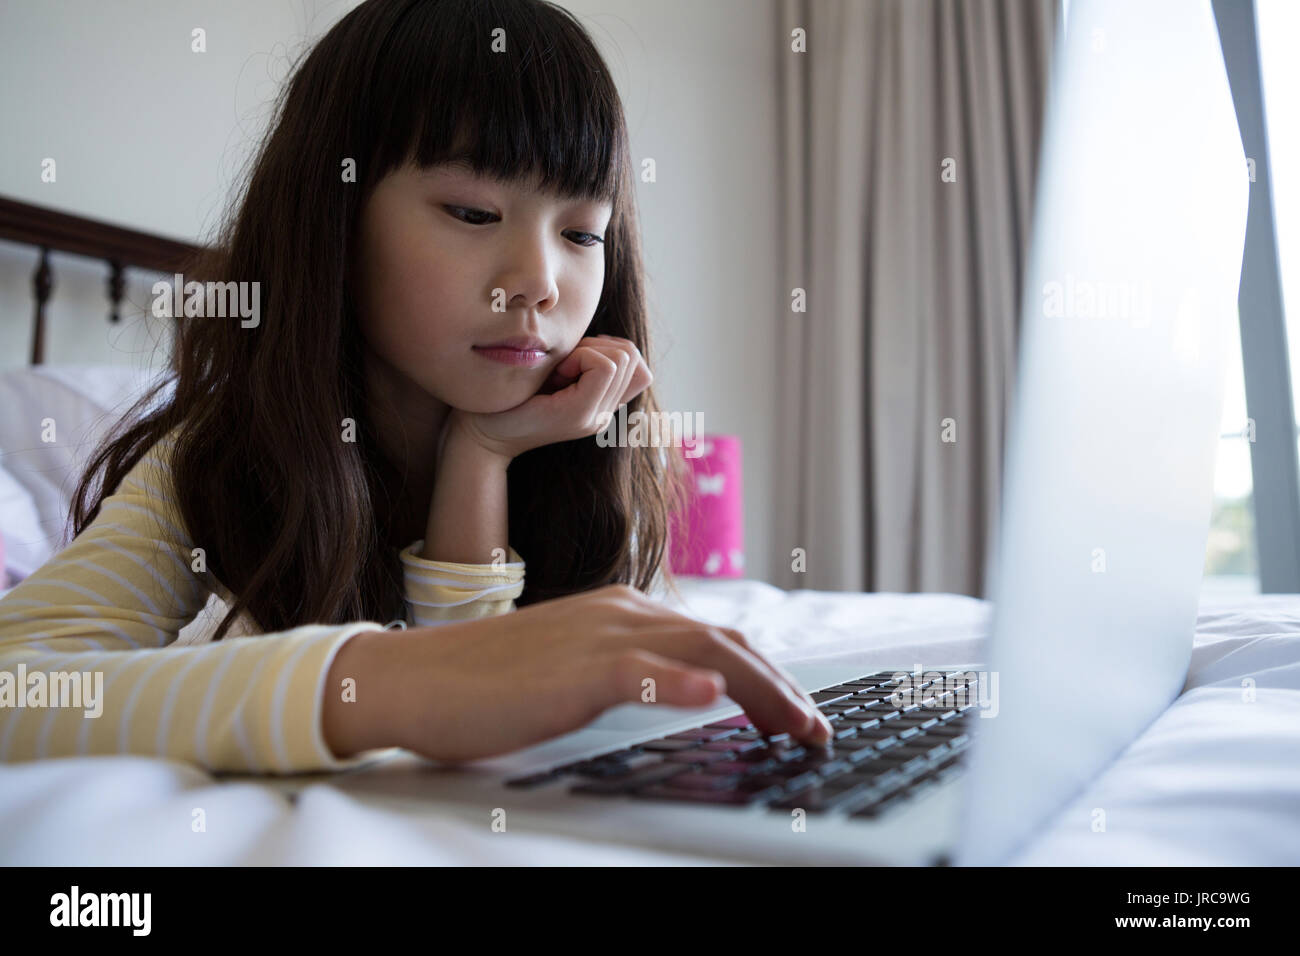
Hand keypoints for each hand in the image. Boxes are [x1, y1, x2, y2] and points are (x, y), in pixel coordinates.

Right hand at [359, 584, 833, 762]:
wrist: (413, 678)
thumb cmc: (487, 682)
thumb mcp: (574, 668)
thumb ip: (627, 670)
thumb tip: (680, 688)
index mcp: (623, 612)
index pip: (714, 637)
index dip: (766, 675)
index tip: (796, 713)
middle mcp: (620, 614)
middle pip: (724, 641)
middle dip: (780, 686)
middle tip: (814, 730)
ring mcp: (598, 637)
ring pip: (701, 652)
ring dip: (760, 690)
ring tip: (795, 725)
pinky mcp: (570, 671)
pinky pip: (638, 672)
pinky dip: (681, 684)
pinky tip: (711, 700)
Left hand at [450, 334, 652, 459]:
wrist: (481, 434)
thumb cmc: (506, 398)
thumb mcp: (550, 373)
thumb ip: (578, 362)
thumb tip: (602, 339)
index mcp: (599, 406)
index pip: (640, 368)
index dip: (607, 350)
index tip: (569, 363)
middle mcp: (604, 415)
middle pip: (631, 355)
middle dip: (596, 346)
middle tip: (560, 367)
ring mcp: (596, 417)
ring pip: (622, 358)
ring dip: (587, 351)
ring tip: (557, 373)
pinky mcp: (580, 415)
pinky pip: (605, 366)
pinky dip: (581, 356)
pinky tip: (554, 377)